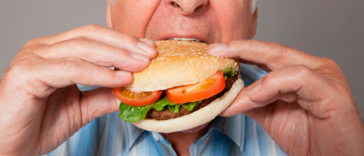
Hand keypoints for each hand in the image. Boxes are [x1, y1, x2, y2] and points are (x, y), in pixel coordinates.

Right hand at [0, 24, 156, 154]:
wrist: (7, 148)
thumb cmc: (36, 126)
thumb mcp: (81, 109)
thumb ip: (104, 96)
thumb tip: (133, 90)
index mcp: (55, 52)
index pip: (95, 37)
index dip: (123, 41)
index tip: (148, 50)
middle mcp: (43, 49)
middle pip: (92, 36)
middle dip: (125, 44)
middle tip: (150, 54)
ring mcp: (34, 57)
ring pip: (83, 48)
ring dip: (117, 56)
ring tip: (141, 64)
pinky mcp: (28, 73)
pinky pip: (72, 68)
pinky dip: (99, 73)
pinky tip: (120, 78)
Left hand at [207, 40, 363, 154]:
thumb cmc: (309, 138)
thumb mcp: (270, 115)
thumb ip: (251, 100)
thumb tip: (227, 94)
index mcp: (300, 70)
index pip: (267, 54)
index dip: (241, 51)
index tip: (216, 51)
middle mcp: (314, 68)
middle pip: (273, 51)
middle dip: (241, 49)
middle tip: (216, 50)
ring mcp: (325, 76)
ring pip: (282, 65)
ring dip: (253, 83)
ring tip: (234, 98)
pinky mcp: (331, 91)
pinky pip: (297, 78)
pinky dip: (272, 85)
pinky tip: (256, 97)